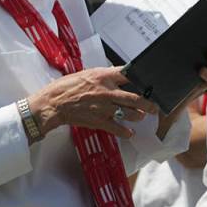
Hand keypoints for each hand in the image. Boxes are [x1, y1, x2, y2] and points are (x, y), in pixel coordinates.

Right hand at [27, 66, 157, 139]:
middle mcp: (107, 92)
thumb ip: (105, 75)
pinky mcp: (99, 120)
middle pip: (135, 98)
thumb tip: (120, 74)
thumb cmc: (67, 87)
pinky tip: (130, 133)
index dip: (141, 78)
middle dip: (147, 104)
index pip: (129, 75)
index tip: (149, 82)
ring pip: (129, 113)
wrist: (53, 104)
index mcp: (104, 77)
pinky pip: (117, 128)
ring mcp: (104, 107)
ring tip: (141, 117)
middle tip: (154, 107)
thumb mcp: (88, 73)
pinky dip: (125, 132)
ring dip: (138, 116)